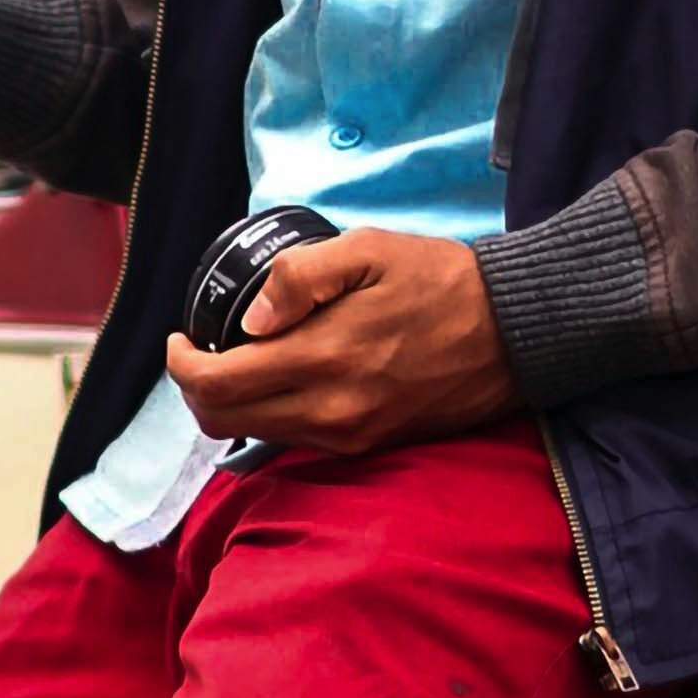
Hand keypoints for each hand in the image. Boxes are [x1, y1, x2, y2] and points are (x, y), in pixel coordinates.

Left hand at [166, 226, 515, 458]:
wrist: (515, 332)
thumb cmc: (442, 282)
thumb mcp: (370, 251)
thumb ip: (301, 277)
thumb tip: (251, 317)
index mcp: (323, 357)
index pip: (217, 382)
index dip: (182, 363)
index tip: (183, 339)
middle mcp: (330, 410)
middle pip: (224, 420)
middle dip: (196, 388)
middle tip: (201, 352)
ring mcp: (348, 435)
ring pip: (254, 436)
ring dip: (232, 404)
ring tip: (240, 362)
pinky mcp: (367, 446)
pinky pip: (294, 441)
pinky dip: (270, 416)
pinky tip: (282, 380)